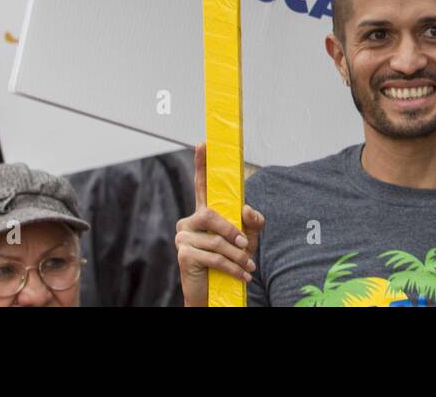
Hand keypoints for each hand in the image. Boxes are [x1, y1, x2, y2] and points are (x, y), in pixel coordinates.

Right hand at [175, 142, 263, 306]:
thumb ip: (252, 222)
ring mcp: (183, 237)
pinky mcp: (184, 255)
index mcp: (204, 213)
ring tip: (249, 266)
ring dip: (237, 255)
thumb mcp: (247, 239)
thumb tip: (247, 210)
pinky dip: (232, 267)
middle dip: (232, 231)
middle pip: (211, 215)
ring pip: (215, 240)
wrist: (216, 293)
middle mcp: (189, 221)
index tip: (204, 143)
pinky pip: (212, 257)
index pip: (201, 185)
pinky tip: (243, 275)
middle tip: (246, 245)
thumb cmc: (231, 261)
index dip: (202, 164)